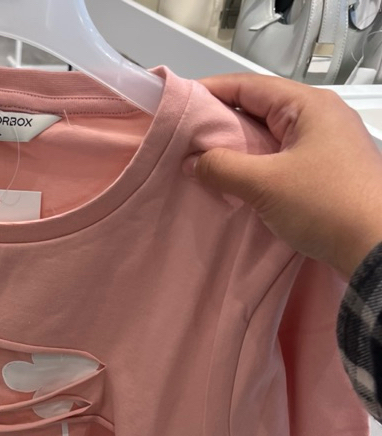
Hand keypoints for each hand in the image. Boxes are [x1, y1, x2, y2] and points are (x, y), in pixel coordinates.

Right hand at [184, 72, 381, 280]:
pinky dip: (253, 166)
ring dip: (236, 148)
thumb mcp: (265, 184)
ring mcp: (324, 144)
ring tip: (203, 162)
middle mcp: (319, 116)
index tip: (178, 105)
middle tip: (185, 140)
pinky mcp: (324, 170)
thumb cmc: (326, 204)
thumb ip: (222, 168)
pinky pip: (279, 158)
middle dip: (220, 123)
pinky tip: (233, 182)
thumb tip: (191, 161)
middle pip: (258, 109)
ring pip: (268, 136)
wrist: (375, 246)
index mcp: (308, 105)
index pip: (249, 86)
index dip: (210, 92)